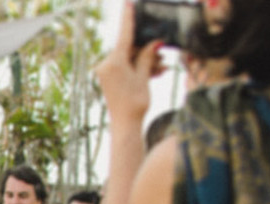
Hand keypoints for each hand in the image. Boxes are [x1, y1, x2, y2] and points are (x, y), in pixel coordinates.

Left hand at [95, 2, 164, 123]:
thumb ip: (148, 57)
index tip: (128, 3)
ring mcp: (106, 71)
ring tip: (163, 66)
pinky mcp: (109, 78)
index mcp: (113, 62)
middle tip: (163, 49)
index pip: (124, 35)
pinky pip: (126, 66)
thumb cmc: (134, 103)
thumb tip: (154, 42)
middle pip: (129, 47)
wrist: (125, 125)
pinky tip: (156, 71)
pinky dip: (139, 67)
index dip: (128, 18)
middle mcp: (106, 64)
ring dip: (146, 60)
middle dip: (148, 49)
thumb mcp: (144, 77)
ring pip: (130, 57)